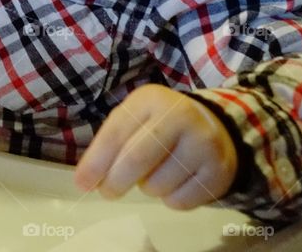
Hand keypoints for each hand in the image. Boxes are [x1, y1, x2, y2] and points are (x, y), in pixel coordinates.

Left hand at [74, 84, 237, 209]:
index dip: (96, 162)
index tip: (82, 184)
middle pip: (136, 160)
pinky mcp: (219, 172)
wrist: (214, 127)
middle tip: (107, 192)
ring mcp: (203, 144)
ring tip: (153, 174)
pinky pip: (180, 202)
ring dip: (146, 188)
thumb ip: (111, 142)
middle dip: (115, 181)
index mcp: (150, 99)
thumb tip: (87, 179)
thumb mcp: (135, 119)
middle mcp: (180, 116)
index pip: (116, 133)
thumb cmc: (160, 124)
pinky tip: (174, 182)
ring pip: (157, 186)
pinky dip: (168, 199)